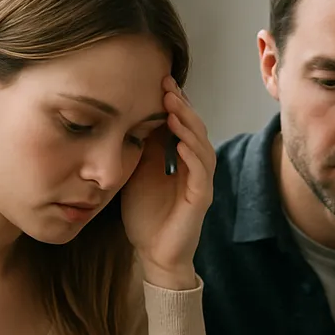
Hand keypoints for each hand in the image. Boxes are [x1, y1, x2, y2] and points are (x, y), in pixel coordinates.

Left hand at [121, 77, 214, 288]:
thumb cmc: (145, 215)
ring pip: (202, 147)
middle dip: (182, 107)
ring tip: (172, 107)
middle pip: (195, 130)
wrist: (152, 253)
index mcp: (181, 160)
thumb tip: (132, 115)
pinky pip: (201, 172)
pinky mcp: (201, 200)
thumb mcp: (137, 173)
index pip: (182, 125)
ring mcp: (201, 183)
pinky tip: (179, 140)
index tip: (159, 81)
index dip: (174, 103)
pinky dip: (191, 154)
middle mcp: (195, 168)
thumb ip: (141, 148)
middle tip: (167, 86)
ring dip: (188, 126)